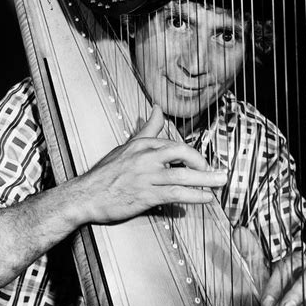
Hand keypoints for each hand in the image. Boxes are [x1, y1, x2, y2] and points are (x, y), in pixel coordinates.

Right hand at [69, 105, 227, 224]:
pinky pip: (174, 193)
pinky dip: (193, 195)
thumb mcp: (127, 145)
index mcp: (142, 145)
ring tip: (219, 182)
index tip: (204, 162)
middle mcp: (145, 157)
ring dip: (205, 179)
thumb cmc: (106, 173)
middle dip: (203, 163)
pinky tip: (204, 197)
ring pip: (182, 175)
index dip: (193, 154)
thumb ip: (147, 128)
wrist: (86, 196)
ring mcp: (145, 176)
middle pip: (182, 154)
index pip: (174, 144)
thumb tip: (157, 108)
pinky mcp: (145, 195)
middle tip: (218, 171)